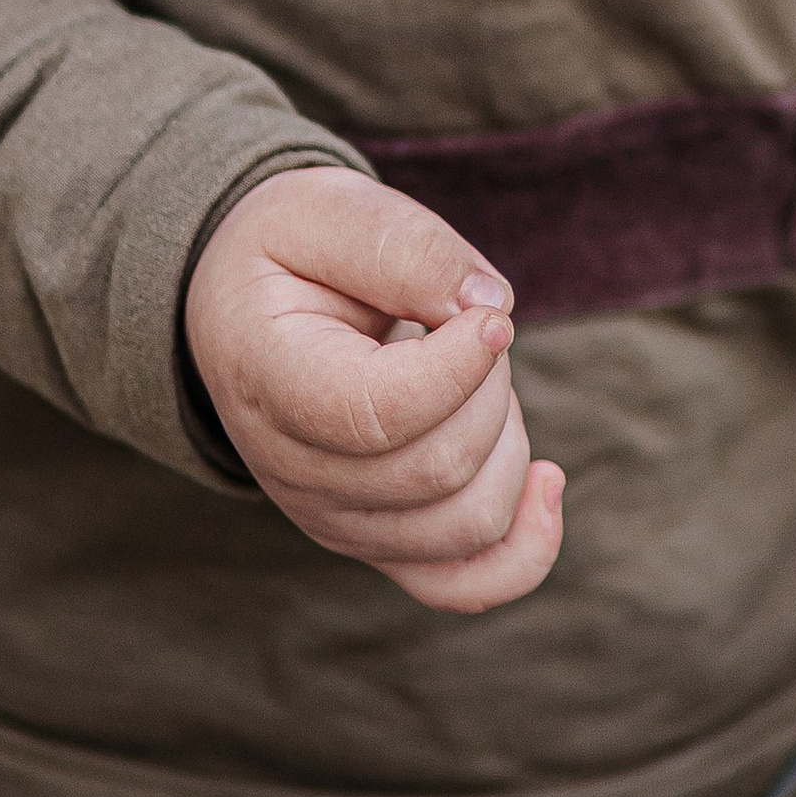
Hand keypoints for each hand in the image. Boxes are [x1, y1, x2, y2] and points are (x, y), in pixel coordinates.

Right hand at [184, 167, 564, 612]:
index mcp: (268, 380)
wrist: (249, 310)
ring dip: (506, 437)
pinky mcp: (379, 542)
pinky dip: (525, 546)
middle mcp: (293, 472)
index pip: (378, 416)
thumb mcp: (328, 210)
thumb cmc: (291, 252)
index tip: (490, 314)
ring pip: (468, 523)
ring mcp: (335, 520)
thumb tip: (490, 309)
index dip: (458, 369)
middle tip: (467, 322)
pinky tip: (547, 479)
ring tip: (473, 374)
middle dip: (489, 385)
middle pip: (440, 468)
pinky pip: (463, 586)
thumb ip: (404, 248)